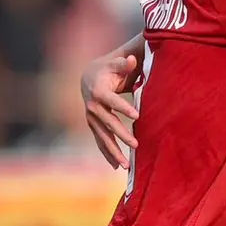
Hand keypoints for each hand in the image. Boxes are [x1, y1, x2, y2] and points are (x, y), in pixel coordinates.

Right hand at [81, 52, 141, 169]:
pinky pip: (100, 142)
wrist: (88, 77)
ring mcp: (91, 118)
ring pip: (102, 137)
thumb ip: (123, 63)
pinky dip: (107, 154)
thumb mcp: (114, 63)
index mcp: (98, 91)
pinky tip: (117, 167)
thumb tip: (130, 58)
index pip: (112, 101)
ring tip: (126, 165)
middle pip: (108, 123)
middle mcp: (92, 107)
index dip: (124, 107)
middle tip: (136, 144)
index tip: (137, 116)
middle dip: (121, 134)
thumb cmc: (107, 70)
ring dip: (114, 152)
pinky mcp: (93, 126)